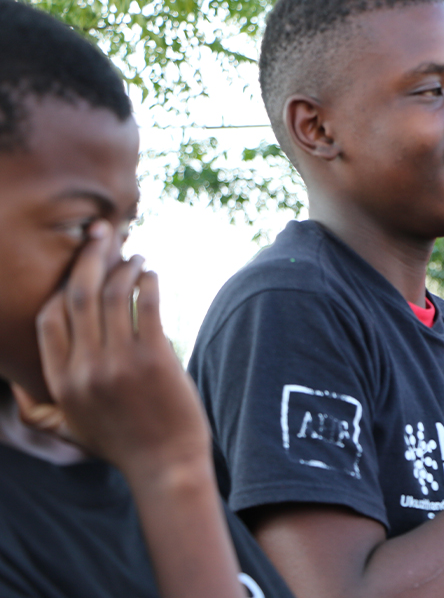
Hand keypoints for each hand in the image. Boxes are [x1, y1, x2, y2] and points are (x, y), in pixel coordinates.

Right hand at [16, 221, 210, 476]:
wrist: (167, 467)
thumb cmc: (123, 444)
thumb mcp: (71, 429)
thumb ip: (43, 406)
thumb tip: (20, 387)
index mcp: (61, 382)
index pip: (49, 318)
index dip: (61, 286)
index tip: (76, 266)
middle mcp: (84, 369)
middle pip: (77, 295)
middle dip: (88, 257)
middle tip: (102, 232)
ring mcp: (119, 363)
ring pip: (112, 294)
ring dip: (123, 266)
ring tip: (135, 255)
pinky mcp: (155, 358)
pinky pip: (146, 305)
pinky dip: (147, 282)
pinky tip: (151, 274)